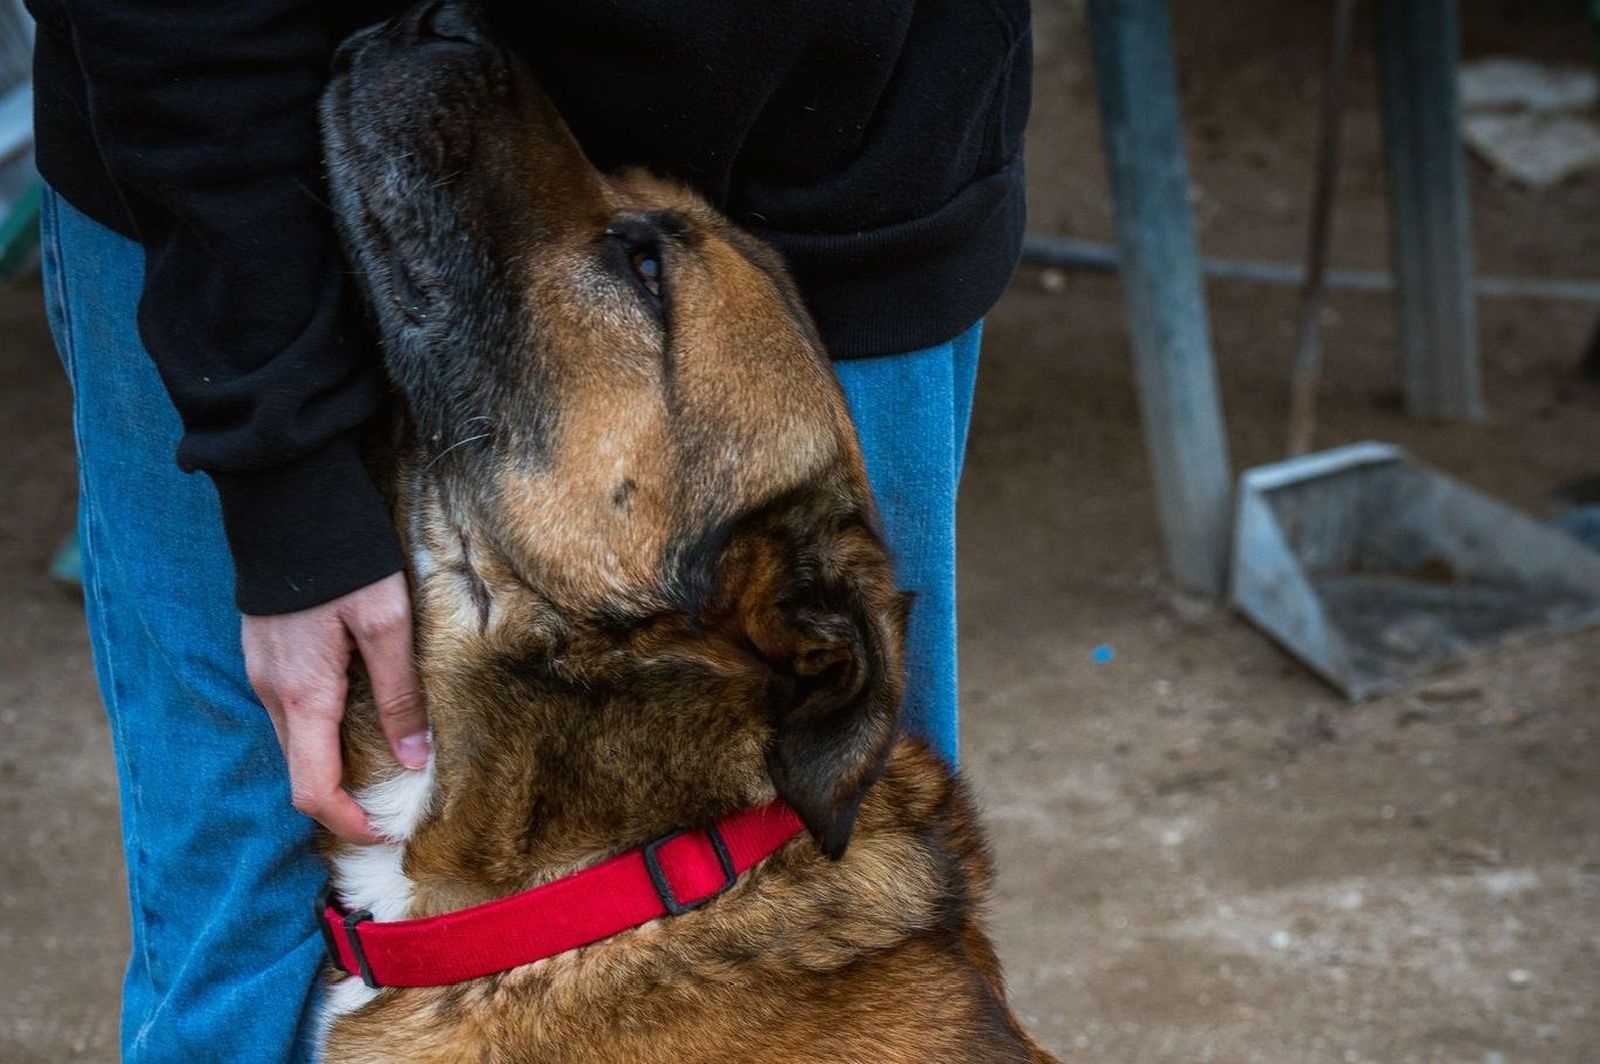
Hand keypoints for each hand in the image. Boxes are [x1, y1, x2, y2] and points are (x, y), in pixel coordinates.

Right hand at [242, 572, 429, 844]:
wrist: (284, 499)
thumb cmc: (343, 559)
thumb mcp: (387, 623)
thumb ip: (399, 693)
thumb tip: (415, 758)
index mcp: (304, 696)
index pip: (312, 790)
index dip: (347, 822)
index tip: (385, 831)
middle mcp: (272, 692)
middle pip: (302, 770)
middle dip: (344, 797)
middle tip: (394, 799)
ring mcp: (262, 672)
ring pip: (295, 739)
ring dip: (332, 761)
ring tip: (383, 757)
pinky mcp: (265, 652)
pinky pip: (290, 709)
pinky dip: (320, 728)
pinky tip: (357, 711)